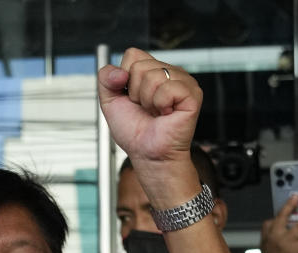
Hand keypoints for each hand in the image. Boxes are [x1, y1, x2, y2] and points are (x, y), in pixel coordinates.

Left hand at [97, 50, 202, 207]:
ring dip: (147, 100)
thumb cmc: (134, 131)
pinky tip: (166, 114)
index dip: (124, 77)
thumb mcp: (109, 102)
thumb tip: (119, 72)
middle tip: (145, 108)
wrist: (146, 153)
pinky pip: (168, 88)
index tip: (131, 98)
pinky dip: (160, 105)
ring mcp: (183, 81)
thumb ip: (105, 79)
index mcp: (152, 71)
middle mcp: (168, 72)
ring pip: (153, 75)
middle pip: (140, 65)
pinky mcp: (192, 94)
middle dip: (134, 92)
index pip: (133, 54)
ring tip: (155, 112)